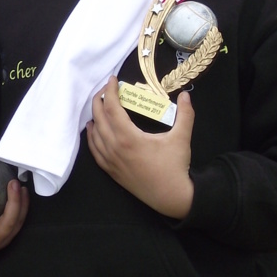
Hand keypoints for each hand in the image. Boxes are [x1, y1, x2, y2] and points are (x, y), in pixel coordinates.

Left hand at [86, 77, 194, 218]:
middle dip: (99, 100)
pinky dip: (91, 137)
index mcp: (128, 137)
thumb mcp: (181, 138)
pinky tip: (92, 130)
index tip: (112, 80)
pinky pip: (95, 150)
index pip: (111, 108)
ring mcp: (110, 161)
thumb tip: (185, 96)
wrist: (170, 196)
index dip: (109, 91)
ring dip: (95, 117)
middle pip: (99, 118)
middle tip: (106, 89)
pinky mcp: (111, 171)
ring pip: (94, 134)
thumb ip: (185, 114)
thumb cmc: (175, 166)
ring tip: (99, 105)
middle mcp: (114, 148)